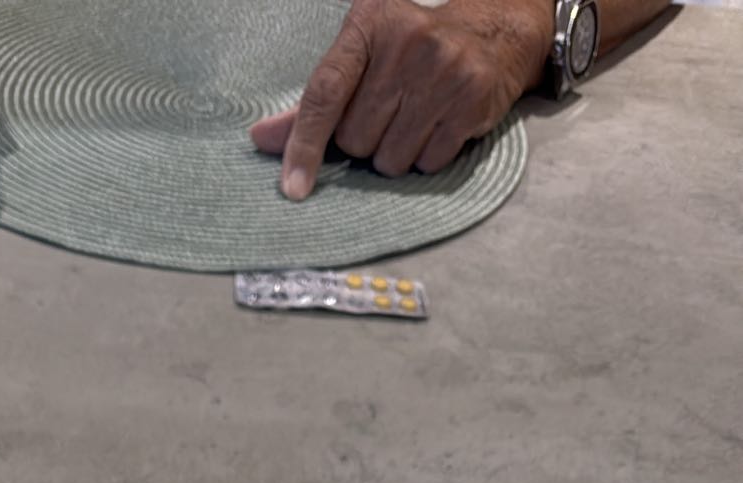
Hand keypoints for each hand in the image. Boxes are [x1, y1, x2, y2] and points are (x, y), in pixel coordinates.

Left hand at [251, 0, 550, 195]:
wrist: (493, 32)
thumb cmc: (411, 53)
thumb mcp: (363, 59)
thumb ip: (313, 103)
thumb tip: (261, 139)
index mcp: (369, 23)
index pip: (326, 92)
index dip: (304, 144)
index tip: (293, 188)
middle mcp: (407, 41)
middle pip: (356, 138)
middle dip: (365, 141)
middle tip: (389, 114)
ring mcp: (444, 69)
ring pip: (390, 159)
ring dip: (395, 155)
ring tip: (415, 120)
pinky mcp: (472, 99)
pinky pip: (427, 163)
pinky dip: (427, 157)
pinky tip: (439, 125)